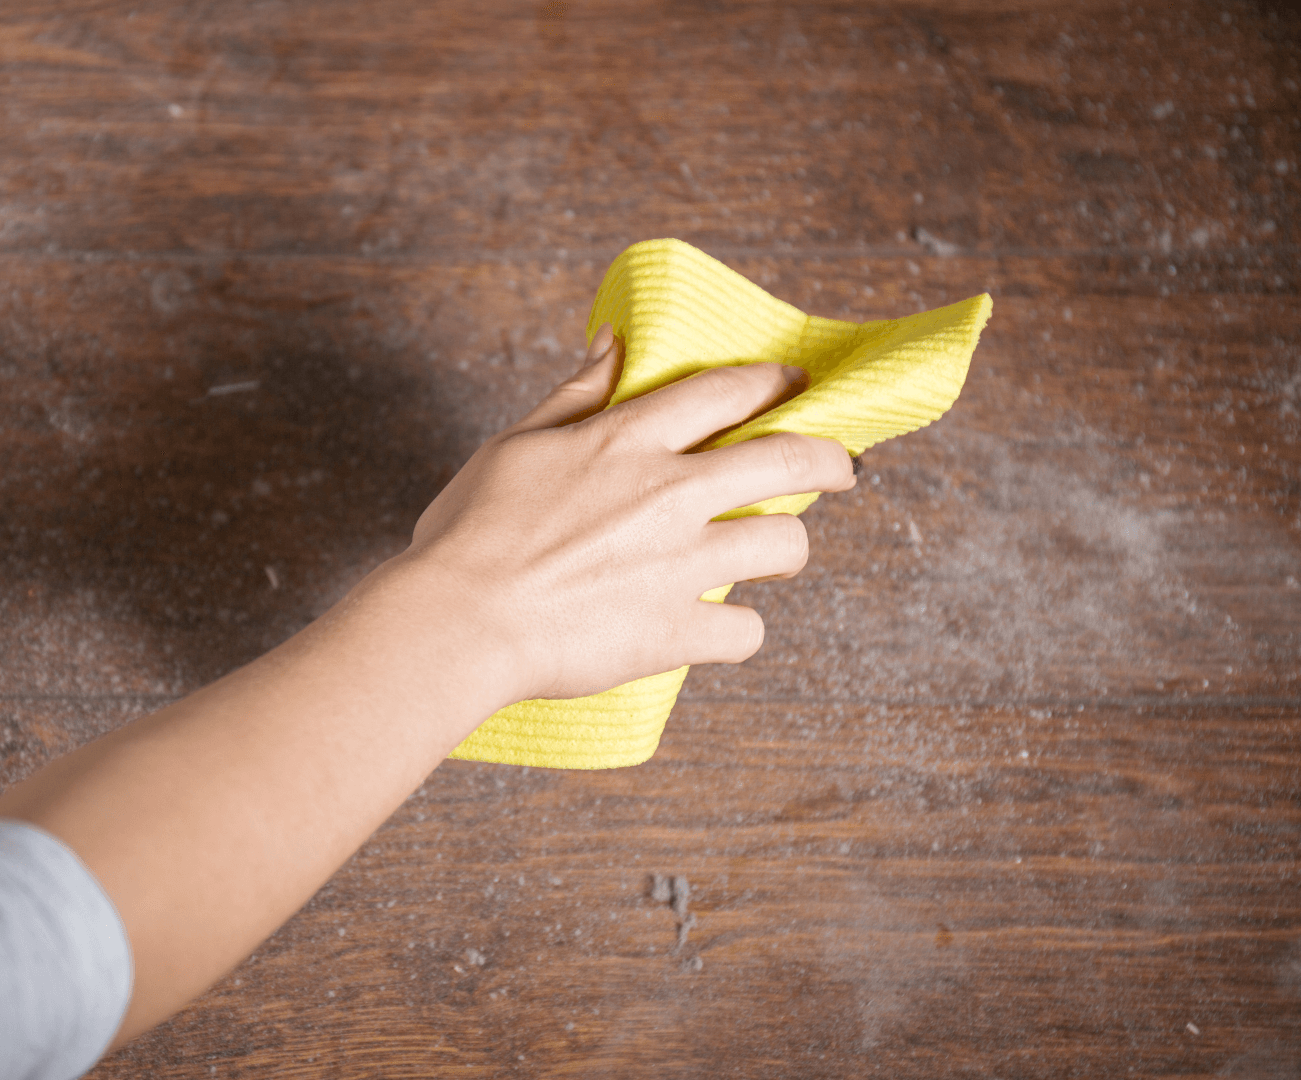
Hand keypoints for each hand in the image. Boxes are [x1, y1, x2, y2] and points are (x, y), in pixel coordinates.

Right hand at [397, 324, 856, 704]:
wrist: (460, 622)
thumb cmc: (470, 535)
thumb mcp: (513, 445)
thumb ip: (574, 396)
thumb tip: (613, 344)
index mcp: (627, 441)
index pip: (727, 391)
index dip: (772, 382)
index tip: (794, 384)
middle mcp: (670, 494)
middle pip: (786, 459)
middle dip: (828, 459)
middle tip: (840, 468)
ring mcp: (682, 564)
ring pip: (785, 545)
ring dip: (787, 547)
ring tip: (776, 554)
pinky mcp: (678, 630)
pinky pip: (745, 630)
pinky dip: (736, 630)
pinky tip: (719, 628)